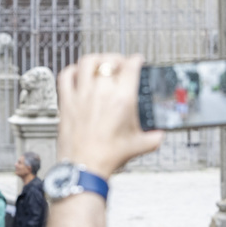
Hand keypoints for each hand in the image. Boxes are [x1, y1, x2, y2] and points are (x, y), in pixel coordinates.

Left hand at [57, 54, 163, 176]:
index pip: (131, 67)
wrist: (85, 167)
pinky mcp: (66, 102)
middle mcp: (101, 92)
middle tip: (120, 64)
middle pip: (109, 60)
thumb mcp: (139, 146)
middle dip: (117, 59)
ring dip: (96, 59)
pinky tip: (77, 73)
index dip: (136, 60)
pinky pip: (66, 76)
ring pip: (87, 62)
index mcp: (122, 99)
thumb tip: (159, 136)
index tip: (137, 61)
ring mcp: (82, 95)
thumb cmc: (108, 156)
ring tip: (100, 64)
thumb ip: (153, 138)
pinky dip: (72, 70)